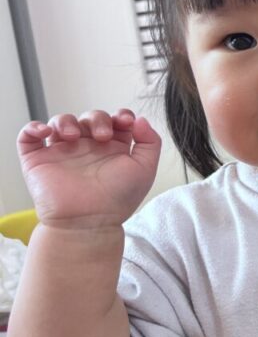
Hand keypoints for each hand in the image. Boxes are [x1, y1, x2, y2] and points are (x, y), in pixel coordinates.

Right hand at [17, 109, 161, 228]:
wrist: (89, 221)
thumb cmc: (118, 199)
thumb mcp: (145, 169)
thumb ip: (150, 142)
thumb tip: (141, 119)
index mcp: (113, 148)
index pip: (115, 120)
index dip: (121, 115)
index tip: (126, 121)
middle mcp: (88, 147)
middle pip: (90, 118)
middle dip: (98, 119)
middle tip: (102, 136)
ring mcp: (63, 152)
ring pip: (61, 122)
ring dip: (66, 121)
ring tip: (74, 136)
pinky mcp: (39, 160)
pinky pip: (28, 137)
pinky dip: (33, 128)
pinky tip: (46, 132)